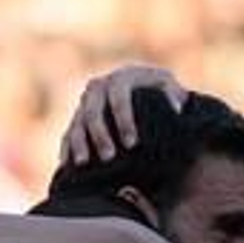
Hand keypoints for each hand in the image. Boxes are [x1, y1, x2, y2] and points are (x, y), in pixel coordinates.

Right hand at [59, 64, 187, 164]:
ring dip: (79, 143)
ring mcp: (86, 102)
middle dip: (99, 134)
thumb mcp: (168, 86)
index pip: (119, 97)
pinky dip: (67, 148)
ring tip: (83, 163)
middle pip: (92, 110)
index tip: (132, 143)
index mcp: (121, 78)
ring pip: (77, 122)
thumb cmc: (158, 90)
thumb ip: (173, 94)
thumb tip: (176, 109)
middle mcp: (99, 87)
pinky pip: (69, 132)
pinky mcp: (79, 118)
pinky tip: (67, 164)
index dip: (123, 120)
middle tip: (108, 157)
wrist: (141, 89)